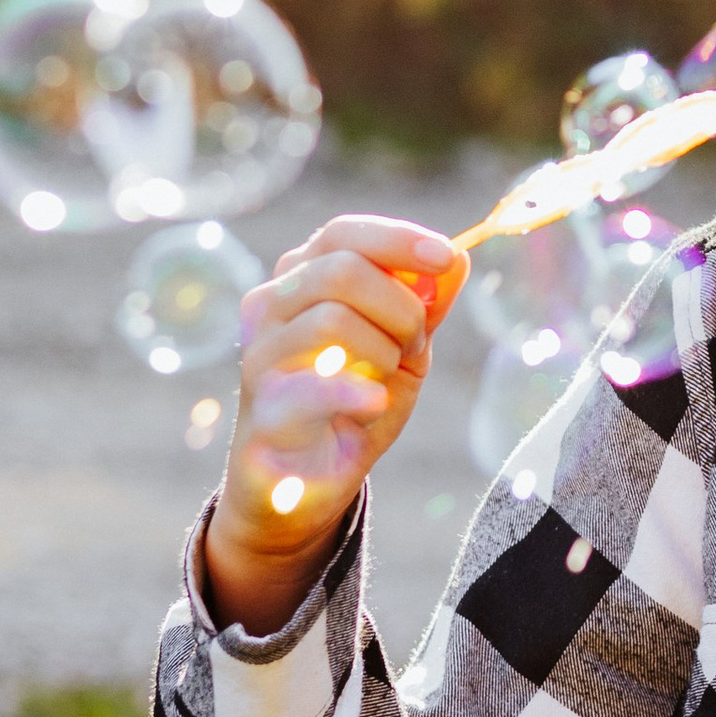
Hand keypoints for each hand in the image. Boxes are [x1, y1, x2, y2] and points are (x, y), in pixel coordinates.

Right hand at [199, 213, 467, 635]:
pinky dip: (354, 391)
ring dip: (383, 350)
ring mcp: (259, 359)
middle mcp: (270, 308)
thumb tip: (456, 260)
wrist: (305, 482)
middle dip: (399, 306)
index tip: (447, 259)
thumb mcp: (402, 349)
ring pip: (331, 319)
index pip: (342, 234)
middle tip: (414, 345)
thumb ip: (425, 306)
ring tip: (386, 379)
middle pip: (341, 269)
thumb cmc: (352, 402)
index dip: (398, 240)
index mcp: (301, 279)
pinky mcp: (261, 412)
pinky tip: (374, 400)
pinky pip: (311, 387)